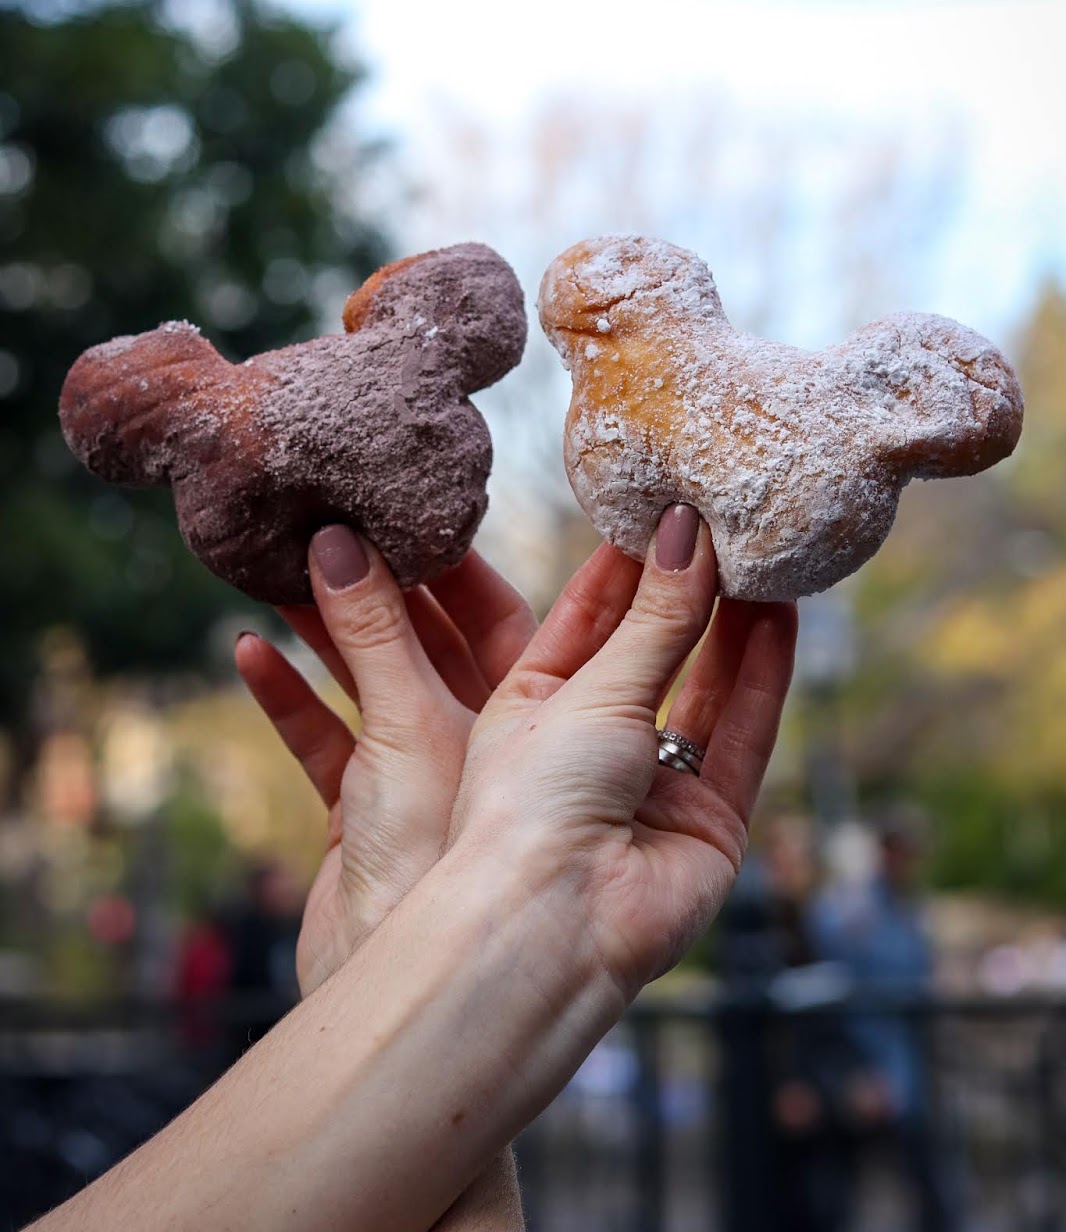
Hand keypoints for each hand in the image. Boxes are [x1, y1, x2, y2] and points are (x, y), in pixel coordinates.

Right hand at [235, 526, 535, 995]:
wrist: (408, 995)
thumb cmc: (455, 860)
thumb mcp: (422, 721)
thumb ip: (381, 628)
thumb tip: (344, 542)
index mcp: (539, 718)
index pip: (510, 619)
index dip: (464, 566)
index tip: (421, 509)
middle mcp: (486, 745)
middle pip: (431, 642)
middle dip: (383, 587)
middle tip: (335, 523)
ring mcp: (424, 782)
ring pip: (371, 683)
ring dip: (325, 630)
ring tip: (273, 569)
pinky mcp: (366, 820)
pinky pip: (325, 743)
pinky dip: (290, 703)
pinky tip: (248, 655)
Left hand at [448, 504, 798, 1001]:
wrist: (553, 925)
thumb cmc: (531, 804)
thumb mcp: (587, 690)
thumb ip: (651, 618)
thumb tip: (687, 534)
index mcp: (532, 709)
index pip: (585, 619)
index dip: (624, 565)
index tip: (660, 507)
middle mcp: (594, 746)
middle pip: (653, 651)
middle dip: (688, 589)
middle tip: (726, 523)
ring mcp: (654, 787)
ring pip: (705, 689)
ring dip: (734, 626)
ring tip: (765, 558)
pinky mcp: (709, 823)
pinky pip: (743, 737)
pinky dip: (763, 680)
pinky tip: (782, 621)